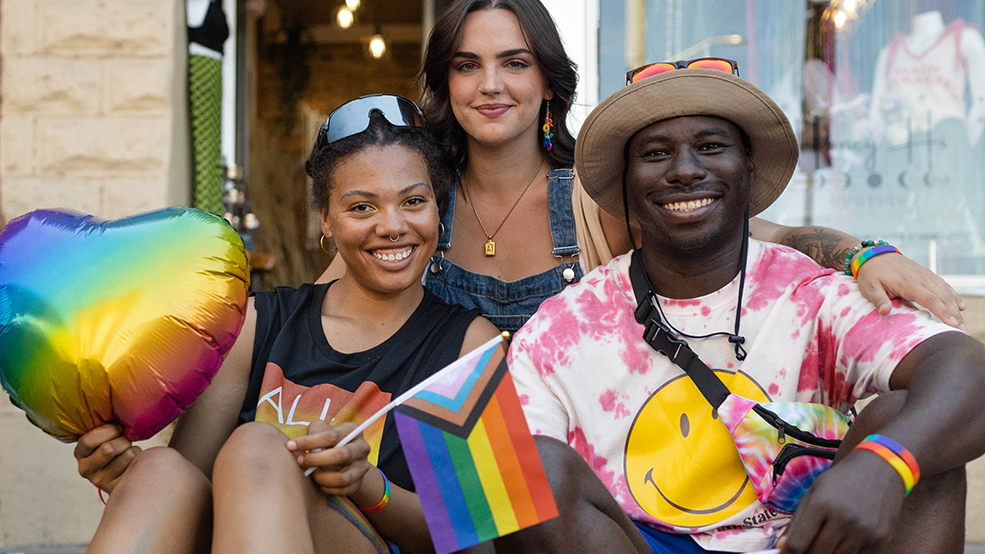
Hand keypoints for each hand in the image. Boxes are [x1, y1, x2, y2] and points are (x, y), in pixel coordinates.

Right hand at [74, 423, 141, 492]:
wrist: (125, 469)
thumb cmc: (116, 443)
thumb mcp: (105, 435)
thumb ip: (106, 425)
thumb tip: (120, 403)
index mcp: (80, 453)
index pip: (88, 440)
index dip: (107, 431)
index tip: (117, 428)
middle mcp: (85, 469)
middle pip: (109, 449)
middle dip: (122, 440)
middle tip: (124, 440)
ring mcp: (100, 480)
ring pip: (126, 455)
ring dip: (132, 449)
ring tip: (128, 451)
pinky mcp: (116, 487)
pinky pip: (135, 464)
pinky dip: (138, 458)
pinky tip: (133, 462)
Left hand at [287, 420, 372, 496]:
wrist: (344, 458)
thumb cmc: (327, 441)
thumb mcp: (321, 429)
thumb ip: (313, 432)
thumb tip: (299, 444)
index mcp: (353, 431)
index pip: (332, 436)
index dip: (309, 441)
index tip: (290, 446)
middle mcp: (362, 448)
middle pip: (341, 455)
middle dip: (316, 460)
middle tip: (300, 461)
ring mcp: (362, 467)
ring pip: (343, 477)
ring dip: (322, 477)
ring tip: (310, 473)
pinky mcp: (358, 483)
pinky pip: (342, 490)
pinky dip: (326, 488)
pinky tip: (318, 481)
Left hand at [778, 451, 904, 553]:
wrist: (880, 468)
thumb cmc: (842, 480)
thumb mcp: (814, 492)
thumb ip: (798, 520)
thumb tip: (783, 548)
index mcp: (821, 504)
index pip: (798, 544)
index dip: (788, 552)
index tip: (787, 553)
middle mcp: (843, 519)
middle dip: (808, 553)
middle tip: (808, 545)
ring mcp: (864, 531)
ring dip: (828, 553)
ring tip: (825, 541)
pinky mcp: (880, 539)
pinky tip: (843, 543)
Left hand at [854, 252, 965, 329]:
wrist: (873, 255)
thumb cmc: (870, 274)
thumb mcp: (869, 288)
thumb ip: (878, 300)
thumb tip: (884, 312)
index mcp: (908, 283)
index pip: (930, 299)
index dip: (943, 312)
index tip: (953, 324)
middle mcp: (921, 278)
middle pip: (942, 297)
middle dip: (954, 314)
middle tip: (963, 330)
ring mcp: (925, 275)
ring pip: (945, 291)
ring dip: (956, 307)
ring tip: (963, 323)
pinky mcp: (926, 274)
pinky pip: (943, 285)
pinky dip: (953, 295)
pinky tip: (960, 306)